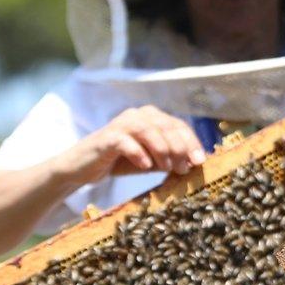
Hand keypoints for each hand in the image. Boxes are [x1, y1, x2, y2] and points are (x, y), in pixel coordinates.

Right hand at [54, 105, 204, 187]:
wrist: (84, 167)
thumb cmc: (121, 161)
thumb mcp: (152, 161)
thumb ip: (171, 159)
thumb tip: (195, 164)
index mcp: (152, 117)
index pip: (178, 125)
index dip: (191, 143)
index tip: (200, 161)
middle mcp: (138, 115)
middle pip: (166, 126)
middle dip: (179, 148)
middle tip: (183, 168)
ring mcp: (122, 124)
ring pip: (149, 131)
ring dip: (162, 150)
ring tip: (166, 167)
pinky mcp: (107, 137)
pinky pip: (126, 142)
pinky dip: (139, 153)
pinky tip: (145, 165)